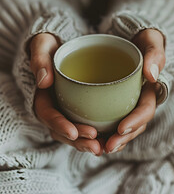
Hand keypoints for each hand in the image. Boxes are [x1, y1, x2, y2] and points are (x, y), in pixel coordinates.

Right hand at [30, 33, 102, 155]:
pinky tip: (112, 138)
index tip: (73, 131)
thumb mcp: (43, 46)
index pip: (48, 116)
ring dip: (89, 143)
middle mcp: (56, 108)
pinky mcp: (81, 110)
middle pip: (64, 131)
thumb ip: (40, 59)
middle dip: (78, 141)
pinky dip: (98, 136)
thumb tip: (43, 80)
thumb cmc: (52, 48)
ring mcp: (68, 111)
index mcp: (44, 97)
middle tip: (96, 145)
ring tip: (105, 147)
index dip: (60, 125)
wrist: (64, 50)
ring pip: (76, 134)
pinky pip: (87, 127)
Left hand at [104, 29, 165, 152]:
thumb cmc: (140, 41)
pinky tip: (91, 137)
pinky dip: (102, 132)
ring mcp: (125, 103)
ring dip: (111, 140)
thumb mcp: (150, 40)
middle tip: (106, 146)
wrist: (128, 40)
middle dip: (122, 138)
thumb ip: (154, 54)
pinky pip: (109, 120)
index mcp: (148, 90)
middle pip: (133, 125)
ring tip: (97, 148)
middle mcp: (137, 100)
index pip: (145, 110)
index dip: (136, 122)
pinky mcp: (113, 102)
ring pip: (121, 128)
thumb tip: (152, 75)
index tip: (121, 129)